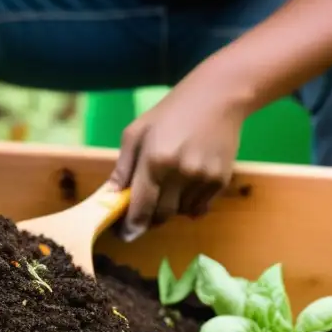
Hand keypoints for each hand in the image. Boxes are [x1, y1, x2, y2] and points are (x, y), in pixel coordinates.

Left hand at [104, 69, 249, 240]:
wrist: (218, 97)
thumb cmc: (169, 113)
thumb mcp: (136, 133)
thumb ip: (122, 167)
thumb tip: (111, 196)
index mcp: (155, 161)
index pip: (140, 208)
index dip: (131, 227)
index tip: (125, 234)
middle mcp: (181, 173)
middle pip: (161, 216)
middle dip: (149, 218)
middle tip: (144, 209)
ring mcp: (203, 178)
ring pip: (180, 213)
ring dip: (170, 208)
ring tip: (168, 186)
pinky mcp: (221, 180)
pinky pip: (200, 207)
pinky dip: (189, 204)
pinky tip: (186, 185)